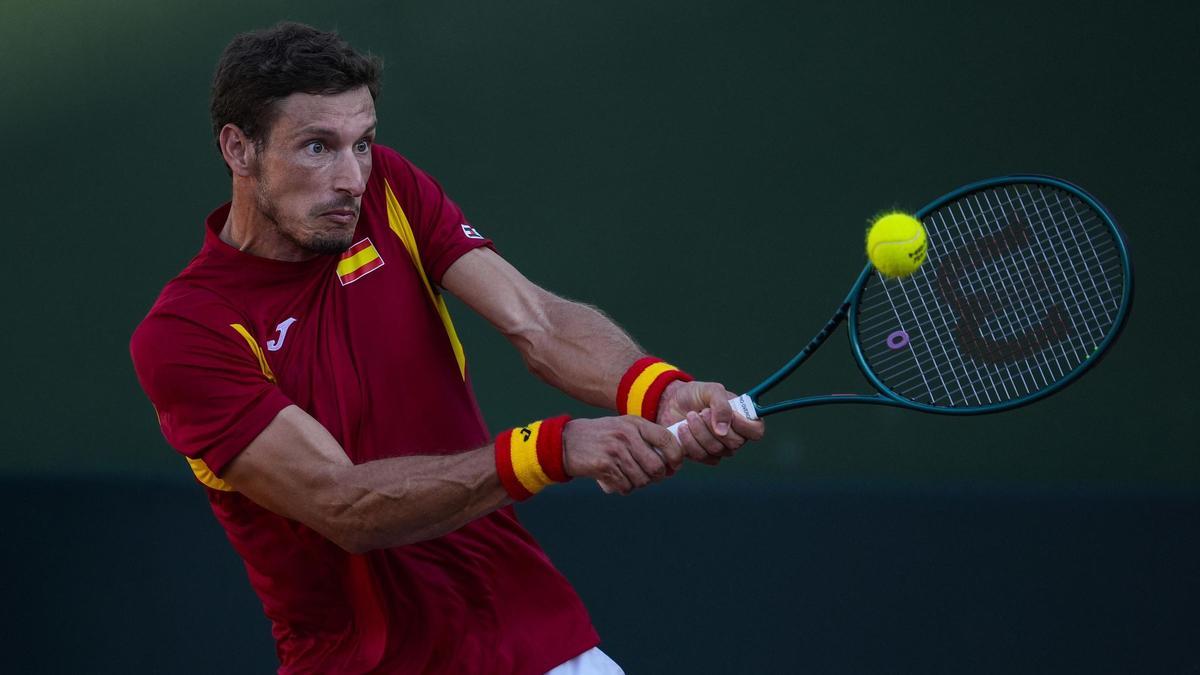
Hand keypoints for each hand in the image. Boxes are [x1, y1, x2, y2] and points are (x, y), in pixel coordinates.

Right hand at [562, 417, 682, 494]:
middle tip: (650, 477)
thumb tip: (671, 465)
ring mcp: (615, 450)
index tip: (674, 466)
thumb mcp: (624, 428)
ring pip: (642, 479)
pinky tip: (616, 480)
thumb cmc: (602, 438)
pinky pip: (625, 486)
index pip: (667, 439)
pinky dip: (623, 488)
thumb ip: (646, 440)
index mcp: (635, 424)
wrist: (567, 442)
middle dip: (656, 477)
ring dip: (638, 484)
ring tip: (628, 477)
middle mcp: (627, 435)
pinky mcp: (604, 465)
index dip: (676, 456)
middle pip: (656, 466)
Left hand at [655, 380, 765, 464]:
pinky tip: (682, 428)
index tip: (730, 415)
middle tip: (702, 411)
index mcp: (742, 418)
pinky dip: (690, 441)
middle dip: (714, 426)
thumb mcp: (711, 390)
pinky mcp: (703, 455)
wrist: (671, 402)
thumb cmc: (695, 394)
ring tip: (690, 416)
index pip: (756, 431)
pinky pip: (701, 456)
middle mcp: (734, 436)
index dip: (745, 426)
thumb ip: (721, 406)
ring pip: (716, 450)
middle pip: (735, 443)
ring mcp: (719, 448)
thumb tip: (723, 430)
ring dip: (699, 431)